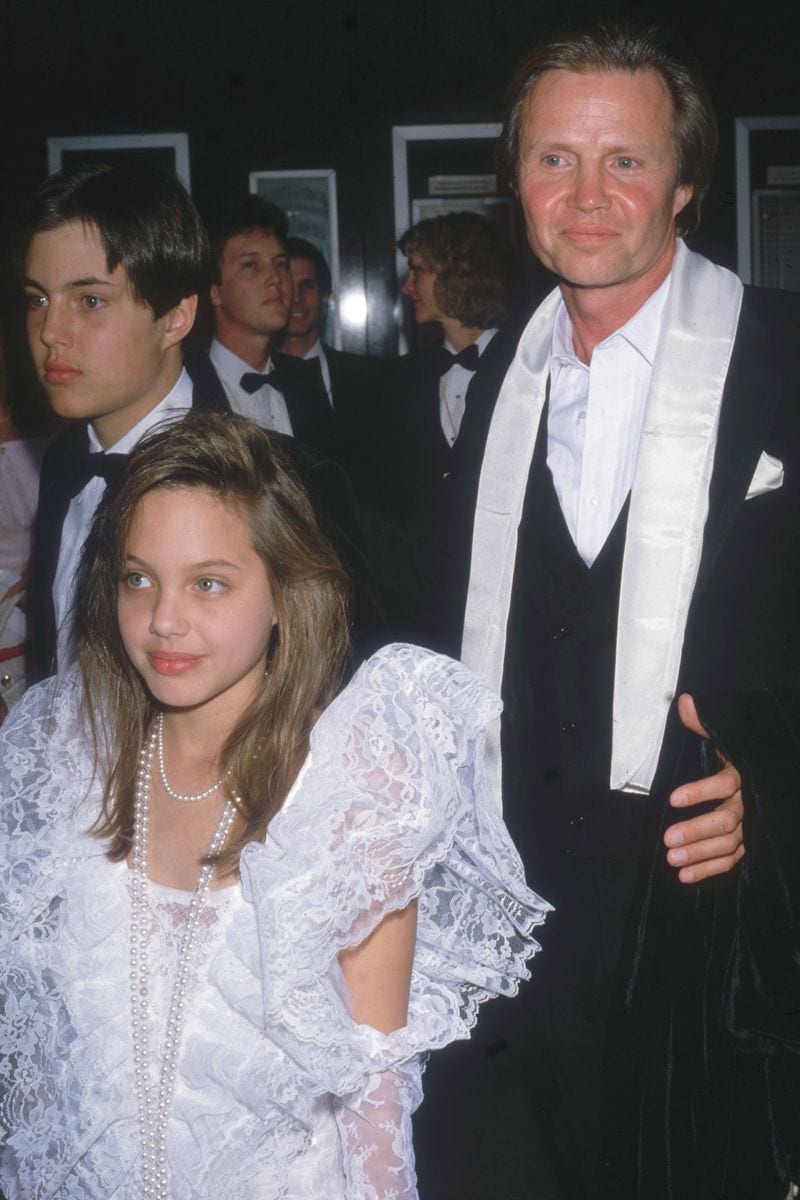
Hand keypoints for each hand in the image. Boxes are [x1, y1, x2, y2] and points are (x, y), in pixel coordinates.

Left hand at [663, 693, 743, 883]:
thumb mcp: (717, 739)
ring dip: (700, 854)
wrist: (751, 778)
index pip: (724, 784)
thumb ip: (702, 725)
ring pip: (727, 844)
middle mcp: (748, 803)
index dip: (700, 791)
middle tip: (667, 839)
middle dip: (696, 831)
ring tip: (671, 860)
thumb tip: (686, 702)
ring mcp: (749, 828)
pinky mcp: (745, 846)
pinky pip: (730, 861)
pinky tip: (684, 877)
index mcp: (741, 776)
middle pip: (726, 820)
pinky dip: (708, 871)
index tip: (672, 798)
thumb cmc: (728, 758)